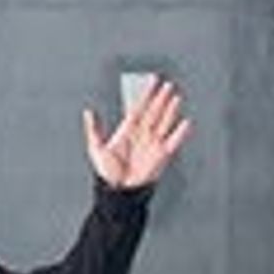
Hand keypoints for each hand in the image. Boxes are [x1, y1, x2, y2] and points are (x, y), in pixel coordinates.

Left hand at [90, 73, 193, 190]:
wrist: (119, 192)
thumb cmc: (107, 173)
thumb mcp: (96, 149)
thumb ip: (93, 129)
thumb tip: (88, 112)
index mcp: (127, 130)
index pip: (140, 107)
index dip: (146, 94)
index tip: (153, 81)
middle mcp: (142, 134)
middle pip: (154, 111)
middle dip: (161, 98)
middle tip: (168, 84)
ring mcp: (153, 143)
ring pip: (164, 122)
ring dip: (170, 110)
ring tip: (176, 97)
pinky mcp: (161, 155)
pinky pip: (173, 141)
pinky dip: (180, 132)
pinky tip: (185, 122)